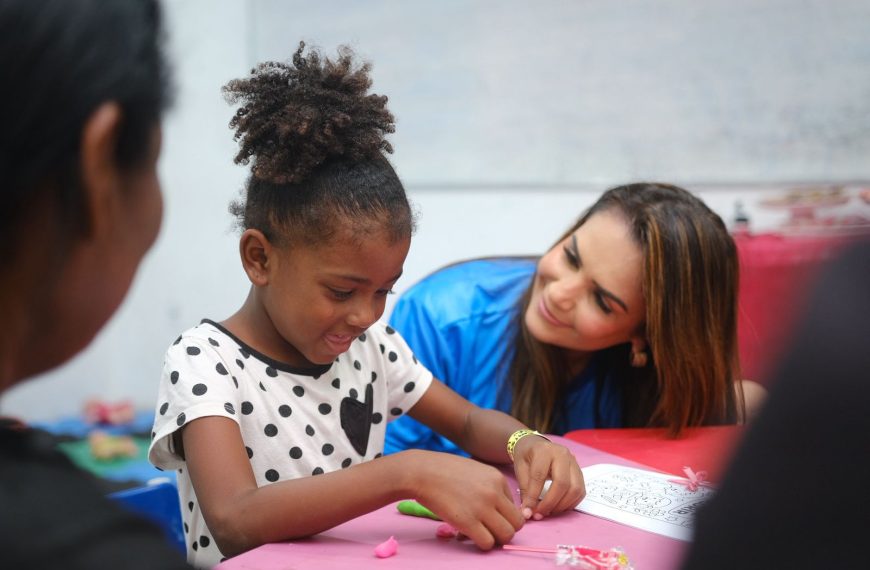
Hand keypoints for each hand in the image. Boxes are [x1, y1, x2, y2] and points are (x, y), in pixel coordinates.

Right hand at [408, 450, 523, 549]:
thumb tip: (495, 509)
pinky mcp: (467, 522)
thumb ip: (488, 486)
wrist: (422, 472)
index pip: (515, 506)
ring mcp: (482, 508)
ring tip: (480, 534)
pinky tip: (468, 536)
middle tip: (489, 530)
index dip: (503, 515)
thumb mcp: (474, 470)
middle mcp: (494, 493)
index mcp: (497, 478)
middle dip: (505, 530)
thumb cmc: (443, 471)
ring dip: (495, 539)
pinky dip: (481, 544)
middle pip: (517, 523)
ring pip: (507, 535)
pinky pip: (487, 543)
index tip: (488, 516)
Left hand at [512, 436, 584, 519]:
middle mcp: (563, 455)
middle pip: (562, 483)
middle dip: (551, 503)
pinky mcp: (580, 472)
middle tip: (540, 514)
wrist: (536, 445)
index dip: (533, 496)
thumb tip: (527, 513)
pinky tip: (558, 507)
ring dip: (562, 505)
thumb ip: (524, 489)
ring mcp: (574, 463)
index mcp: (544, 451)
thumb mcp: (520, 468)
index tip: (528, 511)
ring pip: (575, 489)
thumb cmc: (527, 457)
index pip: (539, 476)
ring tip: (548, 511)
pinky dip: (570, 503)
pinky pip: (580, 492)